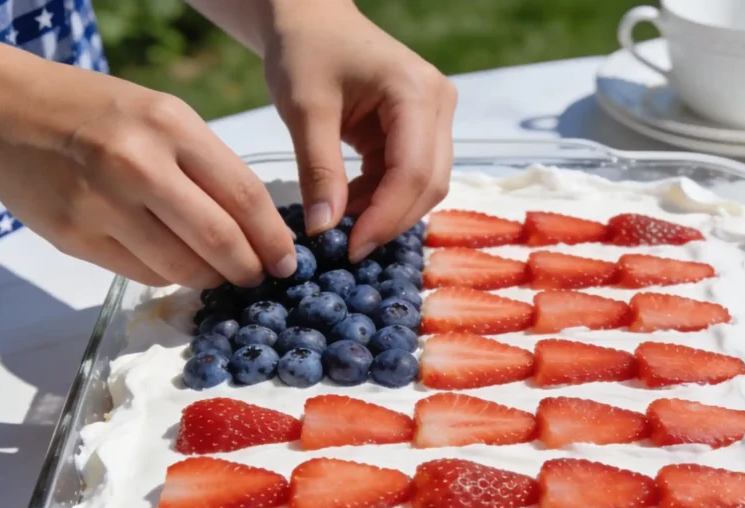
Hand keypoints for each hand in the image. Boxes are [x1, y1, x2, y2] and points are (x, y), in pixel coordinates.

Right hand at [0, 31, 295, 287]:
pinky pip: (144, 274)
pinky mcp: (77, 237)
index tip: (289, 261)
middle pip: (219, 241)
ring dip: (211, 279)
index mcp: (170, 127)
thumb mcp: (162, 116)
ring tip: (219, 273)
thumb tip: (259, 227)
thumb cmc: (97, 114)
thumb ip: (209, 167)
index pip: (244, 196)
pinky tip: (173, 263)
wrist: (6, 112)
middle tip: (259, 277)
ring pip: (182, 268)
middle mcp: (138, 165)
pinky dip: (169, 277)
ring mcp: (104, 205)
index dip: (274, 238)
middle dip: (250, 269)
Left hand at [263, 0, 456, 260]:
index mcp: (416, 91)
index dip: (386, 217)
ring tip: (342, 222)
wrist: (310, 21)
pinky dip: (381, 200)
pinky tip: (349, 204)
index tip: (351, 248)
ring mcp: (435, 119)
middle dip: (390, 220)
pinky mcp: (422, 132)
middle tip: (348, 248)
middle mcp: (439, 104)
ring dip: (386, 213)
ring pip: (425, 187)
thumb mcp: (305, 109)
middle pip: (430, 184)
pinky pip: (409, 179)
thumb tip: (325, 230)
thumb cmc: (305, 51)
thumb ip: (318, 171)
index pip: (414, 171)